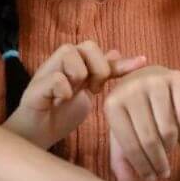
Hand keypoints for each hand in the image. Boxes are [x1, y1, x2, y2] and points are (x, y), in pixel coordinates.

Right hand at [4, 41, 147, 149]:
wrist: (37, 135)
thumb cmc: (60, 116)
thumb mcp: (87, 96)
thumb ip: (99, 77)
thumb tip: (116, 53)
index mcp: (75, 66)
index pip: (102, 55)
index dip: (123, 61)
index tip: (144, 62)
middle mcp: (61, 64)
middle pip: (87, 45)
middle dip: (98, 67)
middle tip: (94, 89)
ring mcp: (48, 72)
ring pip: (70, 52)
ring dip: (78, 74)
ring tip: (73, 93)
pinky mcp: (36, 86)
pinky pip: (56, 78)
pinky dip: (63, 90)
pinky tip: (60, 101)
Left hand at [105, 61, 179, 180]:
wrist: (156, 85)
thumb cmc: (137, 116)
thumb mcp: (124, 136)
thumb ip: (121, 160)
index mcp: (112, 104)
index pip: (129, 145)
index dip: (143, 167)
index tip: (152, 179)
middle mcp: (130, 88)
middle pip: (149, 139)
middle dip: (158, 162)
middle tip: (164, 173)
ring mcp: (154, 80)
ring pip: (168, 129)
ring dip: (171, 145)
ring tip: (168, 148)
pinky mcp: (177, 77)